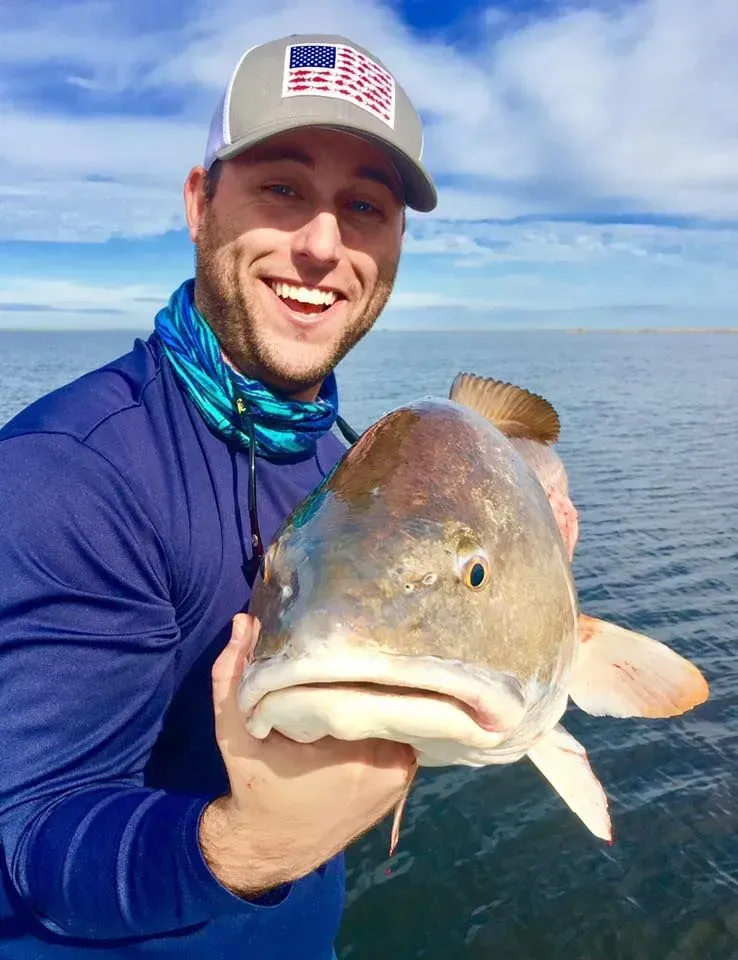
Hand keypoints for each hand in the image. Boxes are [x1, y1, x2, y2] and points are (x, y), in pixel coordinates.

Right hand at [200, 614, 415, 896]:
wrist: (271, 844)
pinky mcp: (402, 782)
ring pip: (400, 714)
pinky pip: (403, 734)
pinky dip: (389, 718)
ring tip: (365, 665)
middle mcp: (388, 764)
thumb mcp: (234, 730)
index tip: (349, 631)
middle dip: (373, 671)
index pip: (372, 683)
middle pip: (390, 696)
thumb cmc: (254, 782)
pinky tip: (373, 701)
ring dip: (383, 694)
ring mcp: (401, 775)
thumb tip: (245, 621)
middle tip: (358, 640)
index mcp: (353, 751)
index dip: (362, 654)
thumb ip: (232, 676)